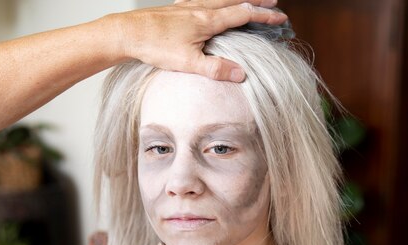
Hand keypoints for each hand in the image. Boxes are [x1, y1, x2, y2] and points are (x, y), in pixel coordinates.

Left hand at [112, 0, 287, 81]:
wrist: (126, 32)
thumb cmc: (155, 46)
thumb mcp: (188, 63)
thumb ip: (215, 68)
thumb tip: (241, 74)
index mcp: (207, 20)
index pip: (243, 13)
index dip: (264, 15)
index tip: (280, 17)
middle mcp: (200, 8)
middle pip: (235, 0)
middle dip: (256, 1)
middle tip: (273, 1)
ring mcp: (187, 6)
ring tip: (248, 0)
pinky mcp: (177, 9)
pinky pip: (204, 0)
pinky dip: (217, 1)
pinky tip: (212, 5)